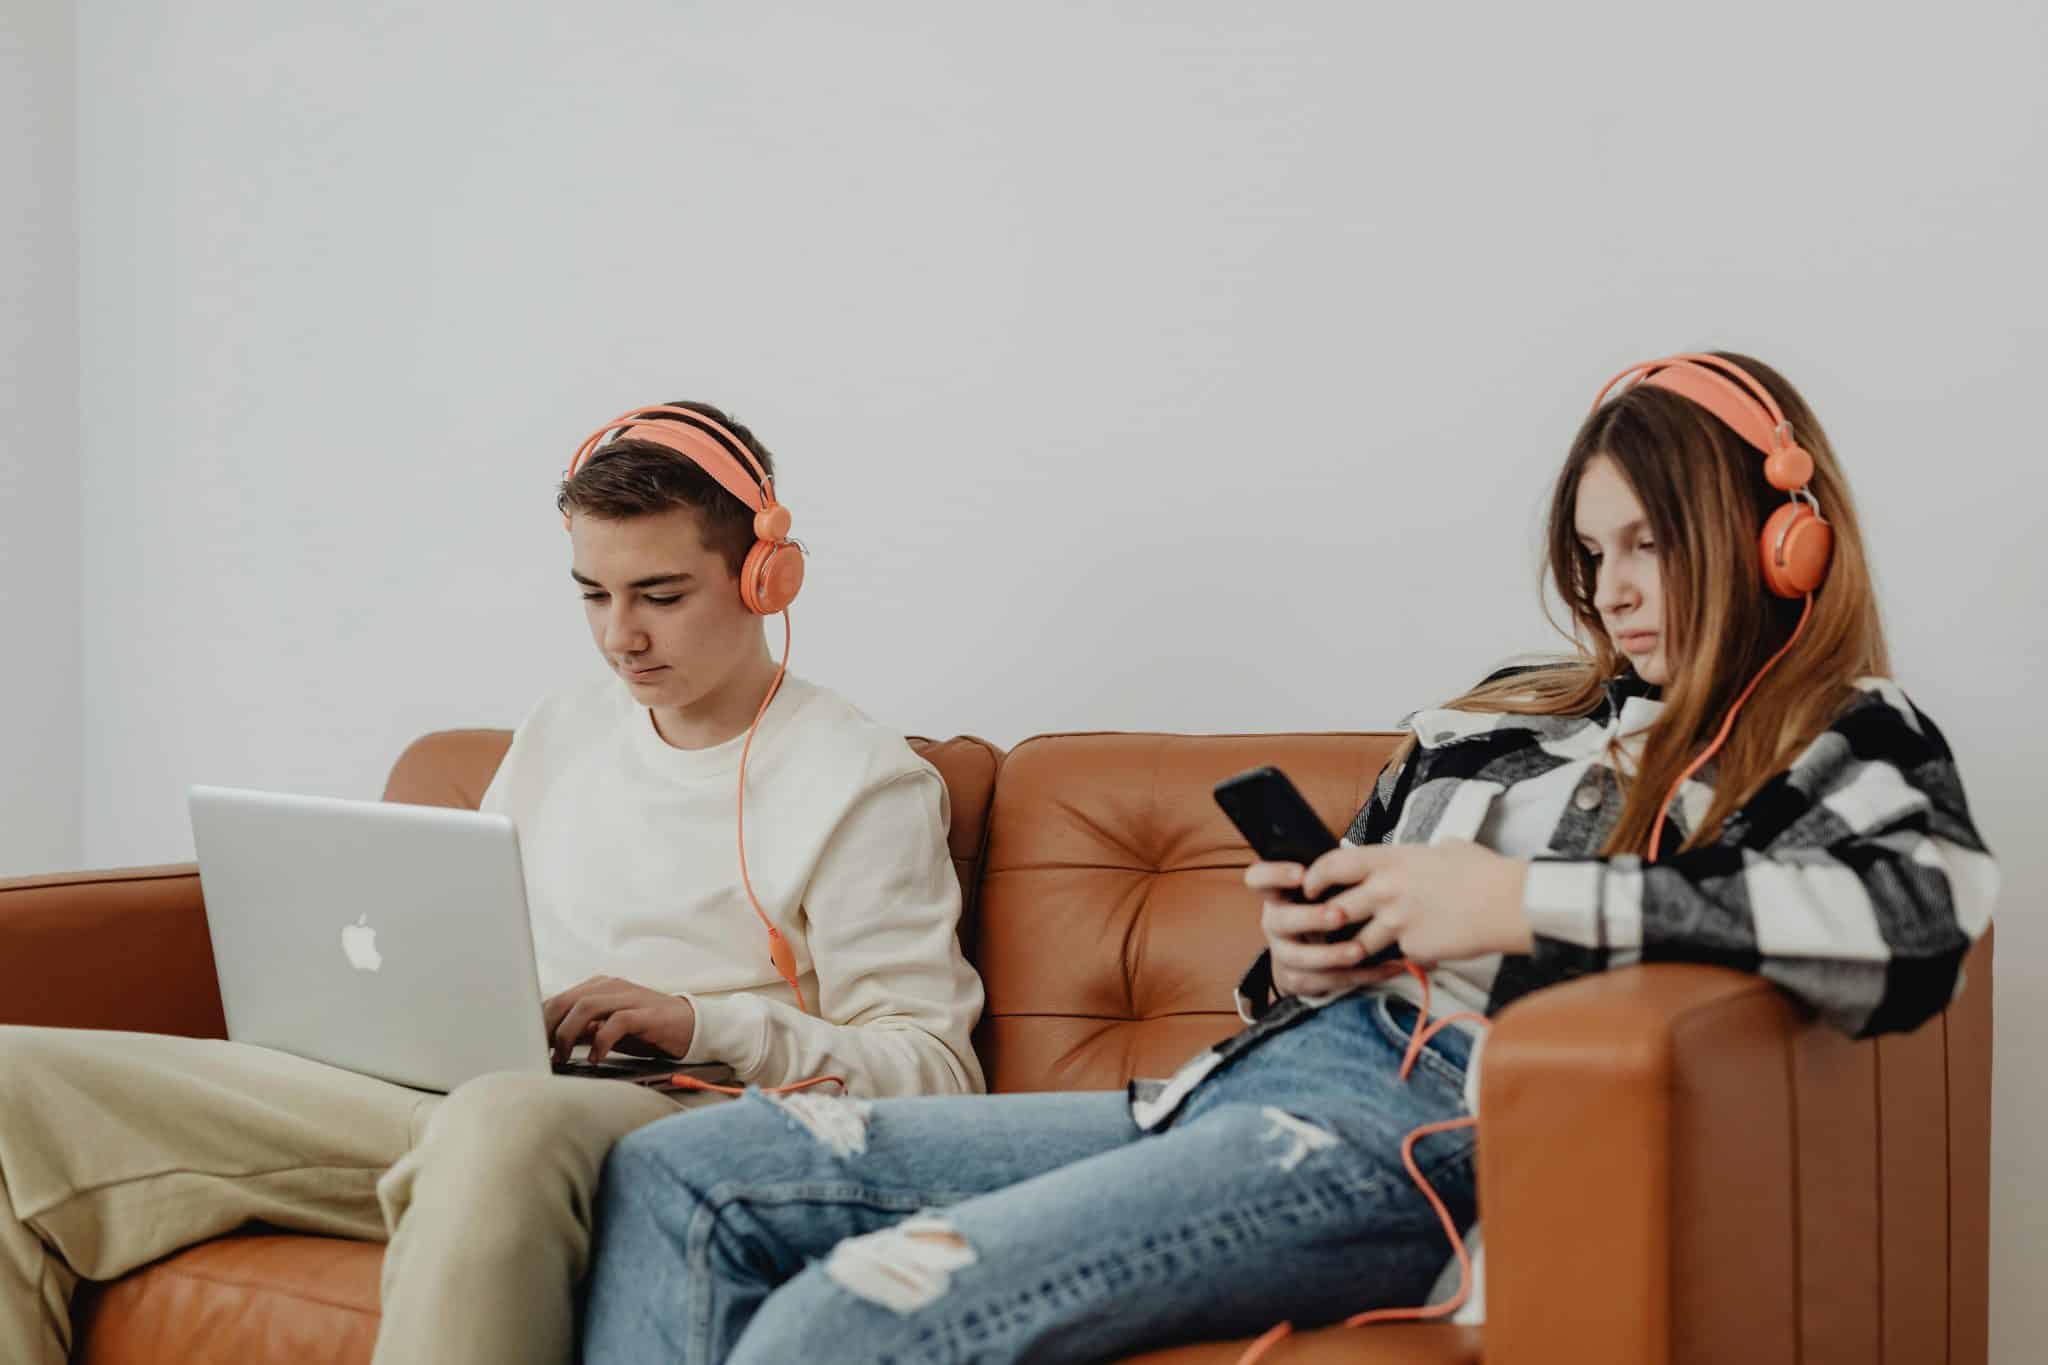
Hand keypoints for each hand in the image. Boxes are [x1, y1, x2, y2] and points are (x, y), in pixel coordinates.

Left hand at [541, 976, 696, 1064]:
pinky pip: (617, 1022)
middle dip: (547, 1027)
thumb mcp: (607, 1028)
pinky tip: (596, 1058)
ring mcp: (628, 997)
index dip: (538, 1021)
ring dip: (569, 1033)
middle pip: (565, 1000)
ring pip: (586, 1007)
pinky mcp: (646, 1013)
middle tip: (540, 1053)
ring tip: (564, 1057)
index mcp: (597, 987)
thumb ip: (582, 1031)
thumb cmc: (645, 1029)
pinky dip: (601, 1040)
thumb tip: (549, 1045)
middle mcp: (609, 987)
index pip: (557, 999)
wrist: (690, 1025)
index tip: (526, 1045)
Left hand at [1248, 842, 1532, 996]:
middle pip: (1336, 909)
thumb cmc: (1482, 872)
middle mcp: (1386, 889)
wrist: (1509, 902)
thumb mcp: (1445, 849)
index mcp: (1390, 859)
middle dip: (1327, 922)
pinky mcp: (1413, 948)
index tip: (1310, 887)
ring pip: (1360, 942)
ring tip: (1360, 952)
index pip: (1333, 865)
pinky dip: (1402, 958)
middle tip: (1326, 927)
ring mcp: (1397, 921)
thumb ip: (1420, 855)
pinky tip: (1415, 954)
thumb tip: (1424, 852)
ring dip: (1359, 949)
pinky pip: (1397, 957)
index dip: (1314, 878)